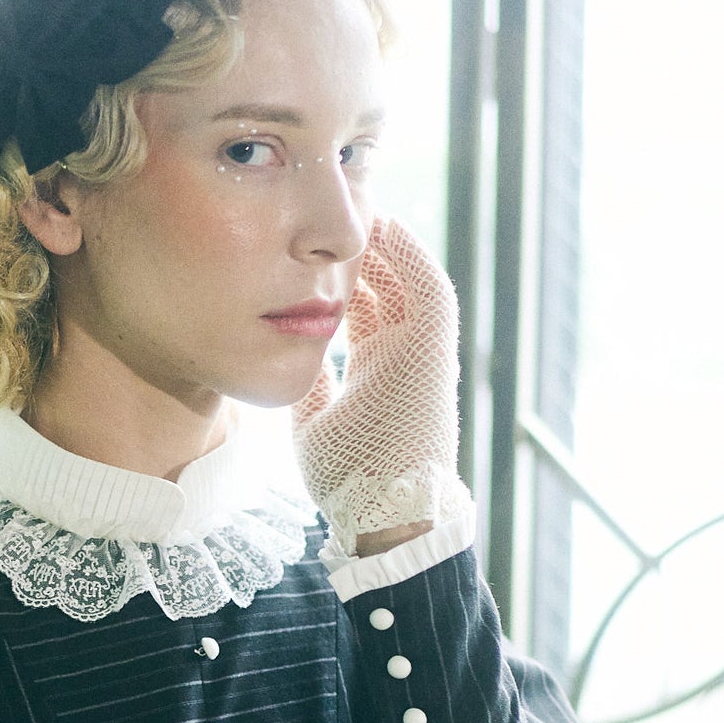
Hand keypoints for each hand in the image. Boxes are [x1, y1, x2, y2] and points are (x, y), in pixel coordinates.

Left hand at [292, 214, 472, 550]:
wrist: (382, 512)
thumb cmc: (347, 480)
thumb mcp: (313, 422)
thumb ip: (308, 387)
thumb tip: (287, 357)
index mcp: (374, 373)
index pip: (361, 313)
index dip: (342, 281)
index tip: (312, 254)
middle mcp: (401, 357)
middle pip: (385, 289)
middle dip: (363, 253)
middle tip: (334, 219)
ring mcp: (421, 353)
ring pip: (408, 282)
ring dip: (387, 245)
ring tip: (362, 209)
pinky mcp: (436, 353)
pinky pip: (430, 290)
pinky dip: (412, 256)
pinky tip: (388, 226)